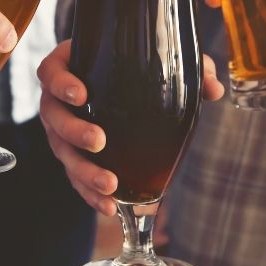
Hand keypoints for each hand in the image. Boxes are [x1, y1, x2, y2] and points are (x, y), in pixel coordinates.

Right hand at [38, 41, 224, 215]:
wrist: (124, 84)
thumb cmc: (137, 66)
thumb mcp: (162, 60)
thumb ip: (190, 67)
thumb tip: (214, 88)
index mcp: (71, 67)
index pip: (51, 71)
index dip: (61, 83)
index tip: (81, 93)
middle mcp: (59, 100)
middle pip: (53, 116)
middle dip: (74, 132)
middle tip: (99, 141)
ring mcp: (62, 130)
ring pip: (62, 152)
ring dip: (83, 171)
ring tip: (110, 185)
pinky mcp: (73, 156)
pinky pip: (75, 177)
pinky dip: (90, 193)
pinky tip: (110, 206)